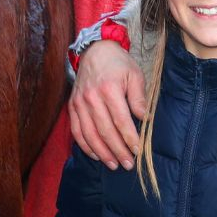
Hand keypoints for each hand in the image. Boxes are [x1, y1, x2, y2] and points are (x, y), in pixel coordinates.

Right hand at [68, 40, 144, 168]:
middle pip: (105, 131)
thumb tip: (143, 118)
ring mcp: (79, 103)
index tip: (138, 150)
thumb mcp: (135, 75)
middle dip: (118, 150)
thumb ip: (139, 97)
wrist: (95, 51)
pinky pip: (77, 131)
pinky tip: (96, 155)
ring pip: (89, 134)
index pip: (121, 120)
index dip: (129, 138)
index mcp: (109, 89)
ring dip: (102, 153)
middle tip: (128, 164)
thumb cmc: (118, 64)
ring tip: (114, 164)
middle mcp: (92, 98)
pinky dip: (85, 146)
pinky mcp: (72, 106)